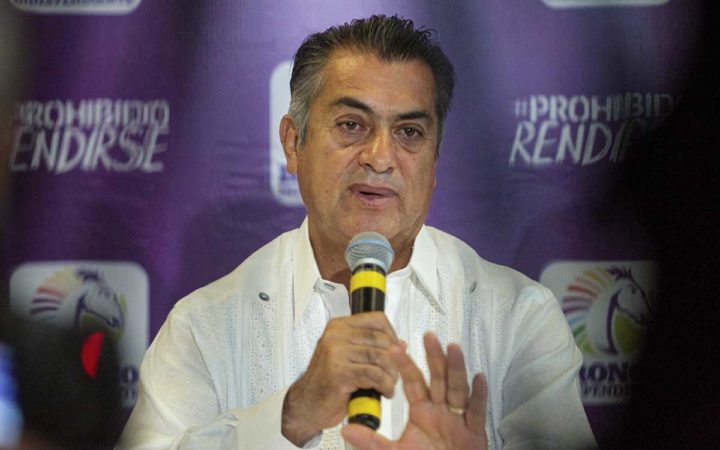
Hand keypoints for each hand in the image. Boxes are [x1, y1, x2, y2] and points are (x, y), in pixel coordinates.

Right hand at [282, 312, 399, 445]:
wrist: (307, 404)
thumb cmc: (328, 382)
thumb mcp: (350, 358)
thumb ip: (372, 348)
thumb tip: (401, 344)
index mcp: (338, 327)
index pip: (377, 320)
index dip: (392, 335)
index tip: (395, 351)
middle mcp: (336, 335)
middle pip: (382, 339)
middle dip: (395, 359)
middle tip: (394, 374)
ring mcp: (336, 352)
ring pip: (381, 357)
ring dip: (391, 375)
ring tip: (389, 384)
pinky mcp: (340, 372)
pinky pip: (374, 374)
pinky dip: (385, 385)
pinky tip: (384, 392)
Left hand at [342, 333, 487, 449]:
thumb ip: (372, 442)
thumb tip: (348, 429)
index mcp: (423, 411)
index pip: (413, 382)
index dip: (405, 365)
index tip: (394, 348)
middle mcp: (441, 410)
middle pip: (438, 378)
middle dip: (434, 357)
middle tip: (428, 336)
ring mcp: (458, 418)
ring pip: (458, 388)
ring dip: (456, 368)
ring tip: (453, 348)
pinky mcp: (474, 431)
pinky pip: (477, 410)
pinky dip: (479, 394)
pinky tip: (478, 377)